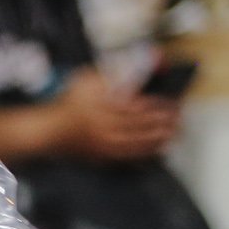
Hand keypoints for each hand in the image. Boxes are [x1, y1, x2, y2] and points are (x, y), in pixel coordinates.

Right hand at [56, 70, 180, 160]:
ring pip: (138, 144)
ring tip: (172, 133)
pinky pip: (128, 158)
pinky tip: (155, 151)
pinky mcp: (103, 158)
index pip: (138, 106)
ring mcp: (105, 145)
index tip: (171, 102)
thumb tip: (137, 70)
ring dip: (158, 139)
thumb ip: (113, 74)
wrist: (49, 131)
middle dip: (163, 122)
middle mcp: (106, 128)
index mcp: (104, 107)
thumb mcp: (87, 80)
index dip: (158, 105)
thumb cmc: (68, 104)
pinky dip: (144, 154)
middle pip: (141, 126)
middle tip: (178, 118)